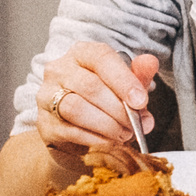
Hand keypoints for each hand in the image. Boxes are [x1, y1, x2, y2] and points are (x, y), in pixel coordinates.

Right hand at [34, 45, 159, 155]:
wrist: (75, 132)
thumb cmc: (103, 102)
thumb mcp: (125, 87)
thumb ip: (139, 76)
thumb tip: (150, 62)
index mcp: (81, 53)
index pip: (102, 58)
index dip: (124, 80)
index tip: (141, 101)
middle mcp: (59, 70)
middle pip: (90, 86)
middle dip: (118, 109)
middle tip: (135, 124)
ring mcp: (47, 96)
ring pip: (77, 108)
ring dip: (107, 125)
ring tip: (124, 134)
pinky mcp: (44, 123)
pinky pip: (71, 131)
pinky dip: (96, 139)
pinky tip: (110, 142)